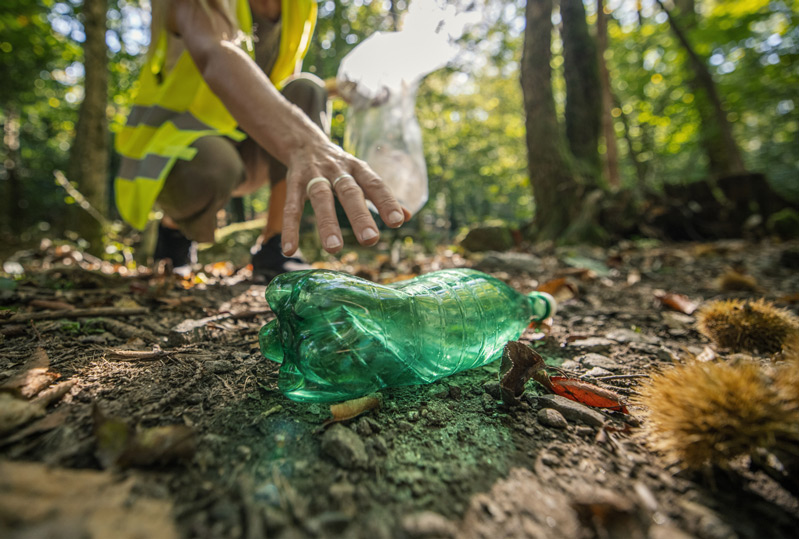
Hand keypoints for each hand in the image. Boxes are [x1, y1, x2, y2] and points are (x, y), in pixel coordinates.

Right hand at [280, 141, 410, 255]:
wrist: (304, 141)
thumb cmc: (340, 167)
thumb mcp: (362, 175)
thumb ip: (382, 196)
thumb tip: (409, 216)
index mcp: (358, 169)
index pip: (375, 184)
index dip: (387, 202)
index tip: (398, 222)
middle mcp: (338, 170)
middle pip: (350, 192)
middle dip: (360, 215)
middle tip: (371, 240)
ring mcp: (314, 175)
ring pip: (321, 198)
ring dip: (327, 223)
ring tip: (334, 249)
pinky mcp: (294, 182)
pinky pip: (292, 206)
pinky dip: (291, 228)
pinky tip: (290, 249)